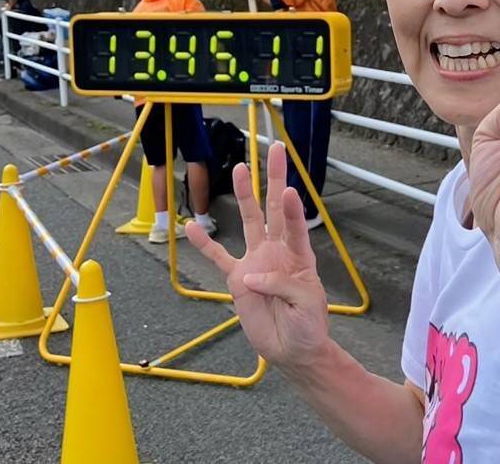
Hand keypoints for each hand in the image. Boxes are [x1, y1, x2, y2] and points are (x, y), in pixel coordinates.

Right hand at [186, 142, 328, 367]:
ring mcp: (257, 261)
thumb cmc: (308, 324)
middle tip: (275, 149)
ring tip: (241, 169)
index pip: (296, 226)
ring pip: (249, 222)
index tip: (289, 189)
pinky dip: (206, 244)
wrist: (293, 349)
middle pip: (274, 209)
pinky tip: (192, 227)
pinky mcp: (238, 279)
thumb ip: (283, 285)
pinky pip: (219, 258)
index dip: (293, 209)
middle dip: (274, 179)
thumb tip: (251, 275)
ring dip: (244, 196)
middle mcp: (278, 251)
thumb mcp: (306, 304)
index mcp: (299, 256)